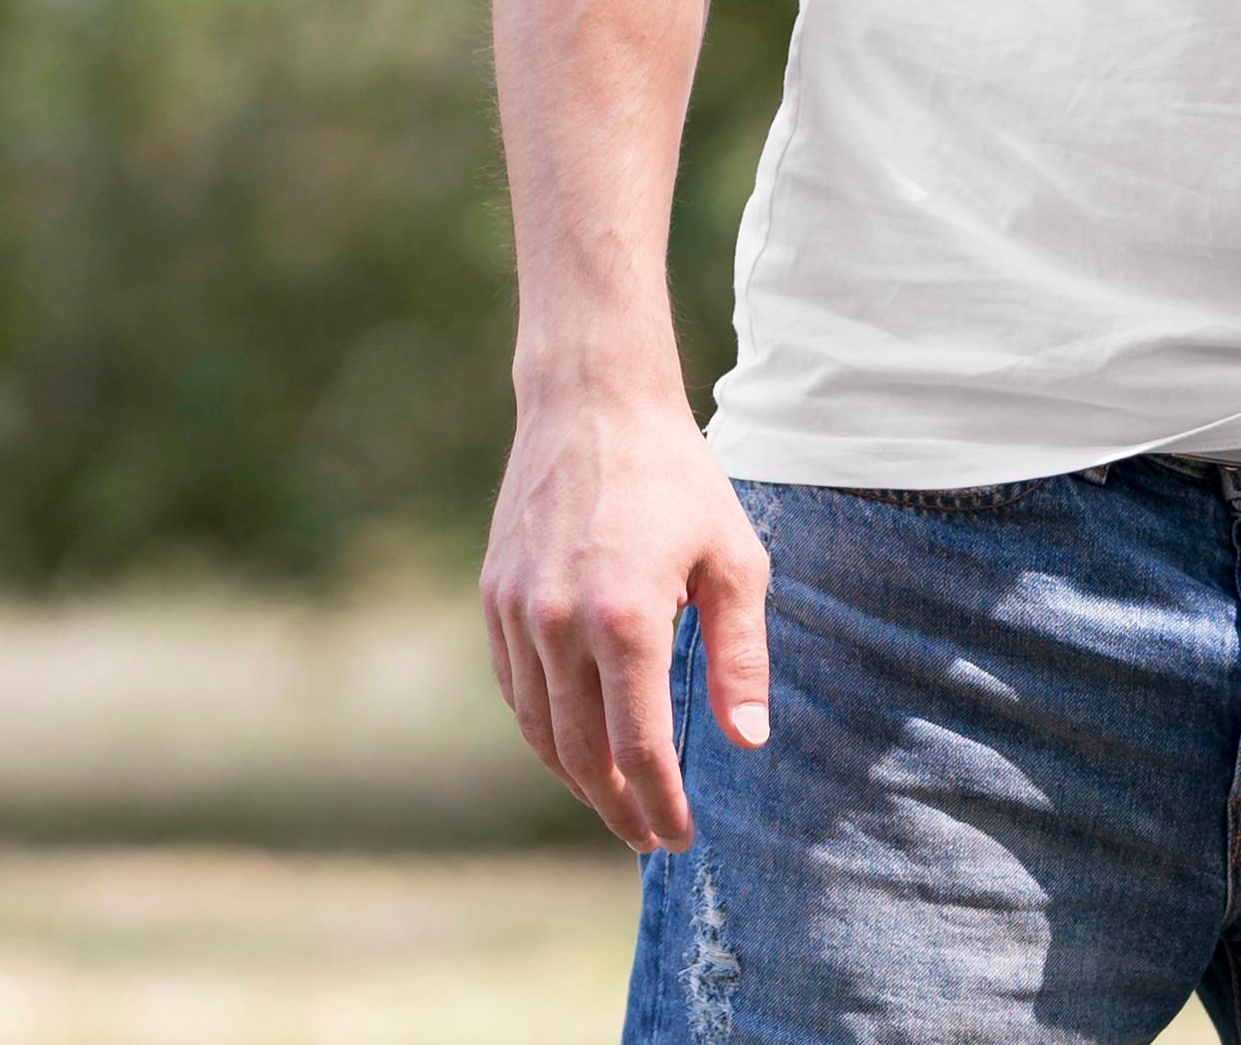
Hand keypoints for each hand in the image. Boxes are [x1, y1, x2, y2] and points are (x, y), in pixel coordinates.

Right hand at [482, 381, 772, 850]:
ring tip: (615, 802)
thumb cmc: (676, 478)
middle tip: (650, 838)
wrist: (590, 402)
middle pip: (580, 755)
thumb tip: (747, 741)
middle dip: (618, 808)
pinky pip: (513, 688)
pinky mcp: (493, 594)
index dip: (662, 806)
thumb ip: (740, 658)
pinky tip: (574, 742)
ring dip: (576, 779)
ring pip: (537, 729)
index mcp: (626, 620)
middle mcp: (559, 623)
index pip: (639, 749)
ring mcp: (517, 610)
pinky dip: (542, 729)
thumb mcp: (735, 562)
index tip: (680, 837)